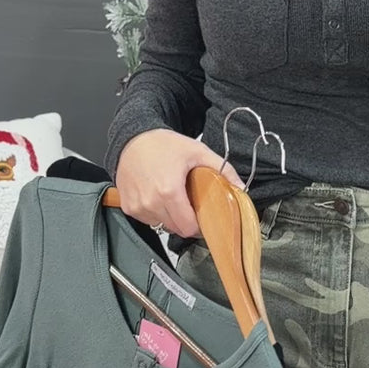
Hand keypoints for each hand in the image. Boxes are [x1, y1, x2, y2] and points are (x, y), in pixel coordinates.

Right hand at [114, 129, 245, 238]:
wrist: (133, 138)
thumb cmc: (162, 144)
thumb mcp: (197, 152)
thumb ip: (222, 169)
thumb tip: (240, 187)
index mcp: (168, 191)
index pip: (188, 227)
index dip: (198, 225)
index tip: (202, 217)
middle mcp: (150, 202)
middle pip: (176, 228)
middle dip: (186, 220)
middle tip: (189, 204)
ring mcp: (137, 206)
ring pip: (161, 225)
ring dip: (170, 217)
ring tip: (172, 197)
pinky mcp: (128, 207)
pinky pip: (147, 220)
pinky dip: (155, 212)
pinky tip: (157, 196)